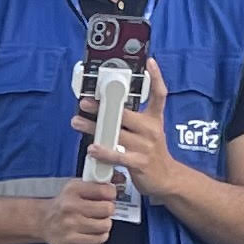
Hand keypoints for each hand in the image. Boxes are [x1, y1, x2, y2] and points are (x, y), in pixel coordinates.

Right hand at [41, 169, 124, 243]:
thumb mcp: (75, 187)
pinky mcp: (71, 240)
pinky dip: (100, 236)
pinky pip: (98, 239)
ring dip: (104, 225)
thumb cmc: (63, 205)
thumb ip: (96, 184)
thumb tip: (120, 178)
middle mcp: (70, 206)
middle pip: (107, 209)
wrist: (43, 221)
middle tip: (102, 211)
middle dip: (108, 211)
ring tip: (97, 222)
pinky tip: (93, 232)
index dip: (111, 195)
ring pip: (105, 225)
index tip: (108, 197)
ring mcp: (70, 225)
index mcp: (73, 189)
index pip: (105, 190)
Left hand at [75, 64, 178, 192]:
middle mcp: (151, 130)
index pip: (160, 94)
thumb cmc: (151, 154)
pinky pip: (118, 155)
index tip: (149, 63)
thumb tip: (110, 108)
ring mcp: (146, 147)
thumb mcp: (149, 132)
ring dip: (93, 128)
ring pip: (116, 133)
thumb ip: (133, 120)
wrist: (166, 179)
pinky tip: (92, 149)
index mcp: (154, 119)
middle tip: (85, 102)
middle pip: (126, 114)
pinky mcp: (139, 163)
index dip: (156, 77)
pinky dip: (103, 152)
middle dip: (103, 107)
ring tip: (77, 123)